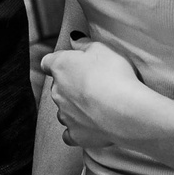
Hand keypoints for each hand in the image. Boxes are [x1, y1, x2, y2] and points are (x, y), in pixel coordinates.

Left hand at [39, 31, 147, 149]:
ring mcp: (65, 115)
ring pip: (63, 110)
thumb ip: (84, 44)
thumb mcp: (102, 49)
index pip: (48, 63)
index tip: (69, 64)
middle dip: (69, 86)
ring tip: (94, 107)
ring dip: (73, 108)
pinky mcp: (75, 135)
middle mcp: (57, 91)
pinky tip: (88, 127)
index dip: (58, 63)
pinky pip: (70, 134)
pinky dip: (76, 130)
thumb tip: (74, 39)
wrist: (125, 111)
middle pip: (57, 87)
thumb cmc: (114, 74)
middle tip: (92, 85)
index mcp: (60, 66)